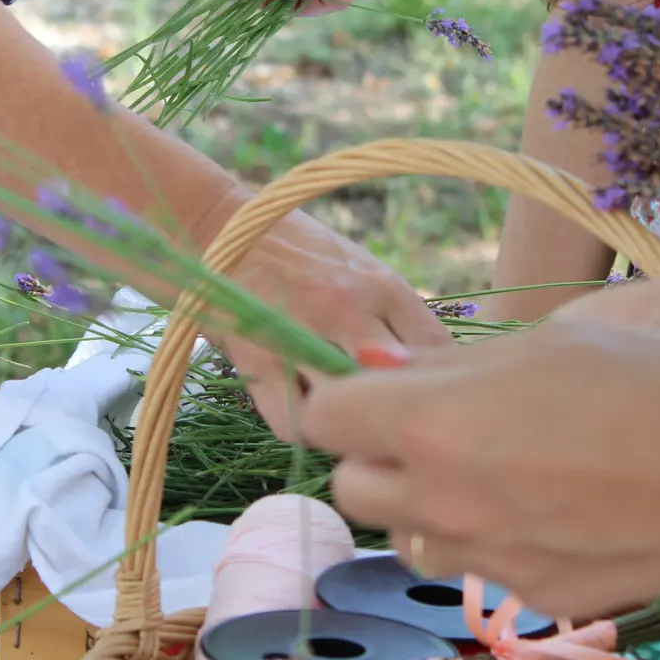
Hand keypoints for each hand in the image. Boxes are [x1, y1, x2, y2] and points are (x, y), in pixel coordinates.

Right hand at [218, 212, 450, 432]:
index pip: (436, 352)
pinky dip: (307, 431)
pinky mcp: (260, 359)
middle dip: (400, 415)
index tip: (426, 401)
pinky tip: (308, 420)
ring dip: (352, 428)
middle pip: (398, 388)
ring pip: (350, 409)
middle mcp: (351, 310)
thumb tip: (428, 372)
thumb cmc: (297, 255)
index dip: (438, 386)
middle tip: (390, 430)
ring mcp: (305, 335)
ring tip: (348, 429)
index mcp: (385, 288)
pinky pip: (297, 421)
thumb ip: (393, 316)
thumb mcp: (361, 271)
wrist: (221, 228)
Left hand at [300, 323, 659, 619]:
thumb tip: (382, 374)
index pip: (324, 416)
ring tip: (496, 476)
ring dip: (428, 510)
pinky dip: (493, 545)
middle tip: (434, 435)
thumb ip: (448, 367)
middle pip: (351, 489)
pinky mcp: (529, 596)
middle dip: (378, 460)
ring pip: (409, 541)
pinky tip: (553, 513)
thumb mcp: (543, 344)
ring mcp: (483, 558)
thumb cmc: (650, 384)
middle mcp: (440, 499)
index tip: (378, 394)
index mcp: (430, 423)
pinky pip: (478, 571)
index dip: (347, 400)